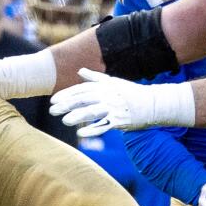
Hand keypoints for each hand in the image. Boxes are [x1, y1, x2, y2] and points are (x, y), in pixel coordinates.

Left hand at [49, 69, 192, 135]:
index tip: (53, 101)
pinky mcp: (120, 121)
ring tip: (65, 121)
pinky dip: (93, 130)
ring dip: (78, 116)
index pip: (81, 90)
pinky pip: (104, 126)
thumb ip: (95, 78)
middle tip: (52, 111)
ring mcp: (114, 108)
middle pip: (84, 100)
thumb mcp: (113, 82)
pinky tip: (80, 134)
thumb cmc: (131, 93)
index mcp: (104, 87)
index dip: (66, 95)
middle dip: (67, 105)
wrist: (154, 104)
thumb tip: (80, 70)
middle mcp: (108, 96)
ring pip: (93, 112)